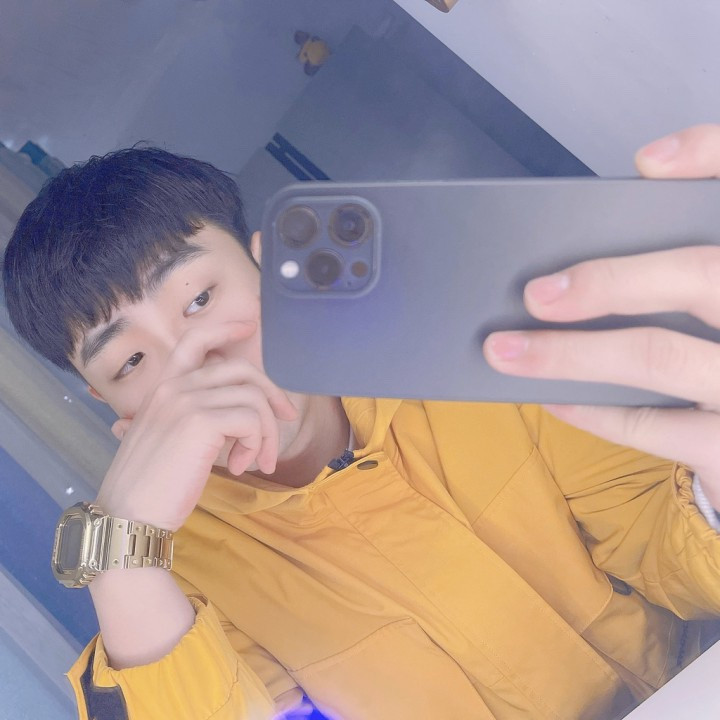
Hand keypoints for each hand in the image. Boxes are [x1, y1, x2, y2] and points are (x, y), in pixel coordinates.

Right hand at [96, 321, 297, 529]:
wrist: (129, 514)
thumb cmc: (152, 484)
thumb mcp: (169, 439)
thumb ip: (195, 417)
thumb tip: (240, 416)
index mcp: (164, 387)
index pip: (195, 340)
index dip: (226, 329)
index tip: (249, 328)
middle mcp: (175, 387)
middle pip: (241, 370)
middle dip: (272, 394)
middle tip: (284, 420)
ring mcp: (186, 401)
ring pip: (254, 399)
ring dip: (266, 432)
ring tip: (255, 460)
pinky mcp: (201, 422)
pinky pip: (252, 420)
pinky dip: (256, 444)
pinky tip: (239, 466)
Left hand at [483, 124, 719, 506]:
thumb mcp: (714, 291)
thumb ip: (692, 253)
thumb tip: (647, 177)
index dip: (709, 157)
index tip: (646, 164)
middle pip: (699, 275)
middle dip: (609, 280)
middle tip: (535, 294)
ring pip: (658, 356)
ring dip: (571, 353)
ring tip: (507, 350)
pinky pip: (653, 426)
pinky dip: (594, 411)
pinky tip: (553, 397)